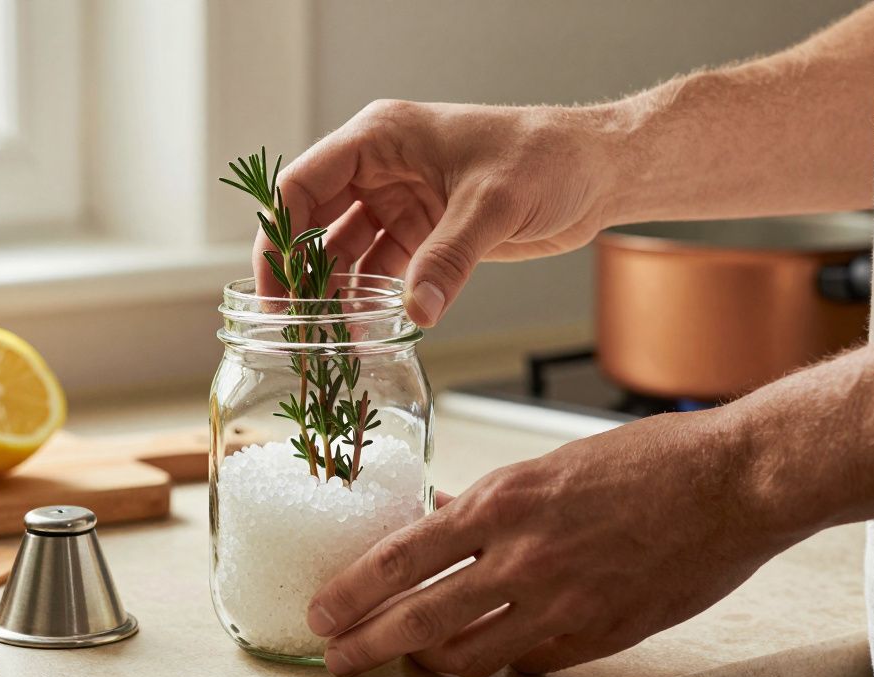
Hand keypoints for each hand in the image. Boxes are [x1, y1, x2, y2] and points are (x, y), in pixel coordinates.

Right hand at [256, 99, 623, 325]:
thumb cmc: (547, 158)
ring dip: (337, 297)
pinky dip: (370, 302)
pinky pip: (380, 272)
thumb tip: (416, 312)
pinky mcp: (423, 234)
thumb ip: (450, 258)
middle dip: (302, 276)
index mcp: (380, 139)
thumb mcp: (493, 204)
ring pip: (345, 255)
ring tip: (330, 341)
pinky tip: (366, 332)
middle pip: (313, 225)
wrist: (597, 172)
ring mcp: (399, 203)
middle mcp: (379, 170)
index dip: (280, 238)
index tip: (276, 289)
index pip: (303, 186)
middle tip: (293, 327)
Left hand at [306, 410, 797, 676]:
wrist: (734, 482)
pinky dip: (503, 663)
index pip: (401, 558)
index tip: (324, 611)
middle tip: (339, 657)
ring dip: (430, 663)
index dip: (352, 592)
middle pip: (419, 621)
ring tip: (410, 659)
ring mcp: (562, 604)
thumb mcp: (549, 466)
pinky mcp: (600, 636)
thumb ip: (490, 502)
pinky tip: (492, 657)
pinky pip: (531, 665)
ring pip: (469, 658)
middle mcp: (523, 558)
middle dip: (367, 645)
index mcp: (504, 503)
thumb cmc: (648, 461)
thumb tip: (439, 517)